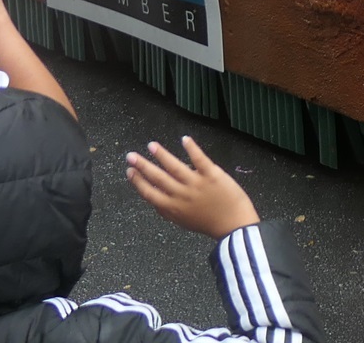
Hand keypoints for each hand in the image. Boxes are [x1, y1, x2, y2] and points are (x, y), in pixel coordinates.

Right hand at [126, 135, 257, 239]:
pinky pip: (199, 159)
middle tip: (131, 155)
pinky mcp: (212, 175)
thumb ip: (168, 210)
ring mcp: (196, 184)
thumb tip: (154, 201)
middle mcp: (181, 195)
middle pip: (158, 178)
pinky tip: (184, 139)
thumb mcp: (182, 221)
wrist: (233, 224)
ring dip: (162, 155)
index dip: (138, 181)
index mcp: (172, 208)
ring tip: (151, 145)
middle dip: (142, 166)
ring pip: (175, 167)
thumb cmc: (208, 222)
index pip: (149, 193)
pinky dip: (191, 148)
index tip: (129, 171)